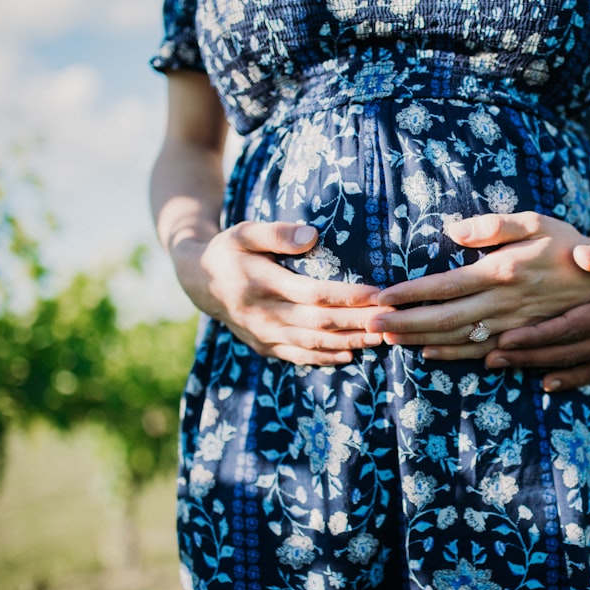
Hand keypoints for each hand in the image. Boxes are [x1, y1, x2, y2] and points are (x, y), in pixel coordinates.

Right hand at [173, 221, 391, 365]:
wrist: (198, 283)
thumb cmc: (229, 250)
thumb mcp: (243, 231)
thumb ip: (276, 232)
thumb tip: (312, 234)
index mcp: (261, 283)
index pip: (313, 293)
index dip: (347, 296)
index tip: (378, 294)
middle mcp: (263, 314)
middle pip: (319, 323)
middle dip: (358, 323)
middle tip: (391, 319)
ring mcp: (263, 335)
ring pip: (312, 343)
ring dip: (349, 342)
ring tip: (381, 338)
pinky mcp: (264, 347)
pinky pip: (298, 356)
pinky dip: (325, 358)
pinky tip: (351, 355)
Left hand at [365, 212, 589, 358]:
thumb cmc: (567, 245)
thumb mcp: (537, 222)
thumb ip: (495, 225)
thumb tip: (454, 232)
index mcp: (502, 271)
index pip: (445, 285)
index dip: (410, 294)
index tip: (379, 297)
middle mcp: (503, 303)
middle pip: (443, 317)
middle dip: (403, 323)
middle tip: (367, 326)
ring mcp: (512, 326)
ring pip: (457, 338)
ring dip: (420, 340)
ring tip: (386, 340)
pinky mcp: (521, 340)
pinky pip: (480, 352)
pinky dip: (452, 356)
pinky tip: (427, 354)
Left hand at [488, 234, 589, 390]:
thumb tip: (582, 256)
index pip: (574, 325)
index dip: (541, 335)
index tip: (508, 338)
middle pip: (568, 349)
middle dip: (527, 355)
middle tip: (488, 357)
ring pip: (576, 363)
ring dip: (537, 367)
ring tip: (499, 367)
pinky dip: (571, 381)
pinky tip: (547, 387)